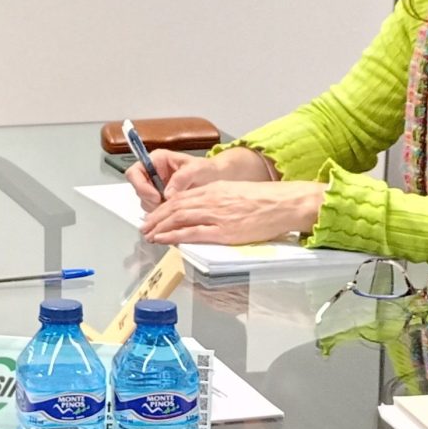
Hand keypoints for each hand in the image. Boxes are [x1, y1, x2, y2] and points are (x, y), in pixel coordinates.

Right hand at [127, 144, 271, 209]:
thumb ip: (182, 178)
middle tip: (165, 208)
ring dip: (157, 209)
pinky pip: (155, 209)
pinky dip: (163, 215)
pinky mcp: (161, 199)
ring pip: (145, 202)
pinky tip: (175, 215)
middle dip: (150, 201)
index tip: (156, 197)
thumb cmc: (209, 169)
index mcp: (157, 160)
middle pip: (138, 189)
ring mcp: (156, 187)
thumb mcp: (197, 169)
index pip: (135, 172)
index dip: (141, 186)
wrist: (218, 179)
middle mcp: (153, 173)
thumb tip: (168, 193)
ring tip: (175, 211)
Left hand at [140, 179, 326, 245]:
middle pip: (174, 207)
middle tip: (144, 227)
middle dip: (156, 218)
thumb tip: (202, 209)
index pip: (180, 197)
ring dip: (160, 227)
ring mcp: (216, 215)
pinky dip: (174, 236)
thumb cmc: (264, 199)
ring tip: (148, 235)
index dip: (163, 207)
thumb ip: (217, 199)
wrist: (283, 203)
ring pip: (179, 219)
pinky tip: (163, 239)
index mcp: (213, 189)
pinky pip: (192, 232)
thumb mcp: (235, 192)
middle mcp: (211, 200)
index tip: (153, 215)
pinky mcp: (223, 230)